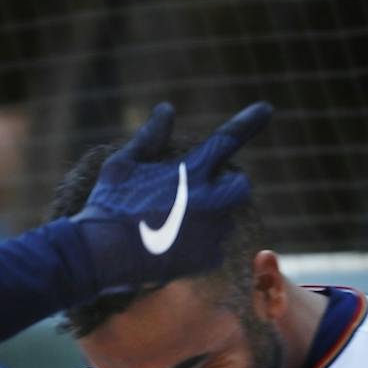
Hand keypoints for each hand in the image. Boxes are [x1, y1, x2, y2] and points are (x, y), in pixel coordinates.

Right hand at [69, 100, 272, 291]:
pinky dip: (201, 247)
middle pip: (240, 186)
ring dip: (211, 217)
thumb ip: (150, 137)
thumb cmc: (107, 207)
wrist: (100, 258)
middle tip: (202, 192)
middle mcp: (207, 201)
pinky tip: (172, 246)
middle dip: (229, 185)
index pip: (225, 141)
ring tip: (173, 225)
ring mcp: (210, 232)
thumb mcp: (122, 165)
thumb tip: (167, 109)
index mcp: (188, 173)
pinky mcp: (208, 259)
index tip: (267, 109)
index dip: (248, 122)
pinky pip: (216, 248)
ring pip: (226, 219)